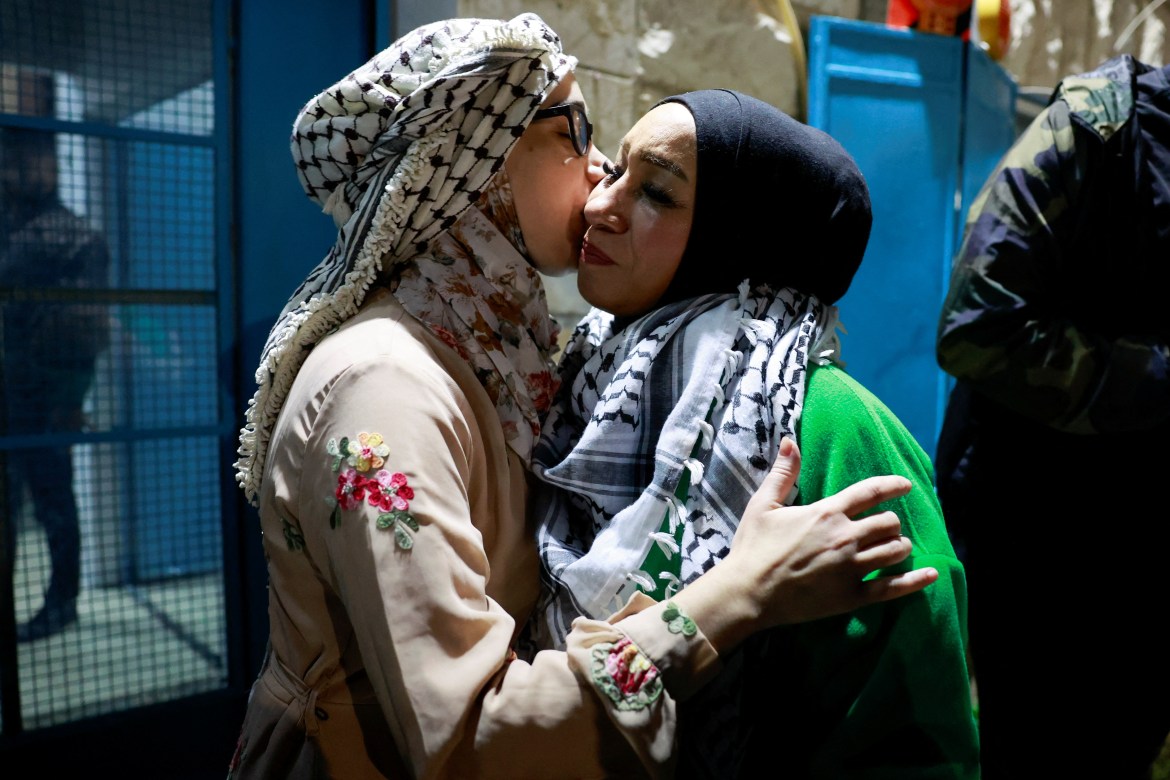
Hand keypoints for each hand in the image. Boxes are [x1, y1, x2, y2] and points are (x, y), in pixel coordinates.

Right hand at [672, 437, 936, 653]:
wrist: (747, 593)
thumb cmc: (752, 548)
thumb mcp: (762, 505)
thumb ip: (783, 473)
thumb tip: (790, 441)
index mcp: (826, 512)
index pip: (871, 492)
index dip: (893, 485)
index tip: (906, 485)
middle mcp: (845, 537)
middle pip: (889, 522)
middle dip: (890, 522)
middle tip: (883, 527)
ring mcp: (850, 568)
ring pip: (895, 551)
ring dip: (898, 546)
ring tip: (893, 547)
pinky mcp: (851, 596)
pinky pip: (893, 588)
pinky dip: (915, 581)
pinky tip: (930, 574)